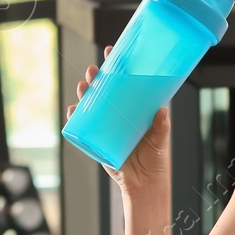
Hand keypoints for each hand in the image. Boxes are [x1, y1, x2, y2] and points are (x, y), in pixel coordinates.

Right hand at [65, 44, 170, 196]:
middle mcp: (118, 114)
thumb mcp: (160, 141)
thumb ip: (161, 127)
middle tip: (93, 70)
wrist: (143, 184)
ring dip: (84, 93)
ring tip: (83, 86)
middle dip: (96, 77)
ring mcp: (105, 126)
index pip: (123, 82)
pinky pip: (82, 127)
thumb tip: (162, 110)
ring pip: (91, 104)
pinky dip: (75, 117)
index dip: (115, 66)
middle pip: (103, 90)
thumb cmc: (155, 159)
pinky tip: (72, 110)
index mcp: (133, 108)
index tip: (111, 51)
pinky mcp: (96, 140)